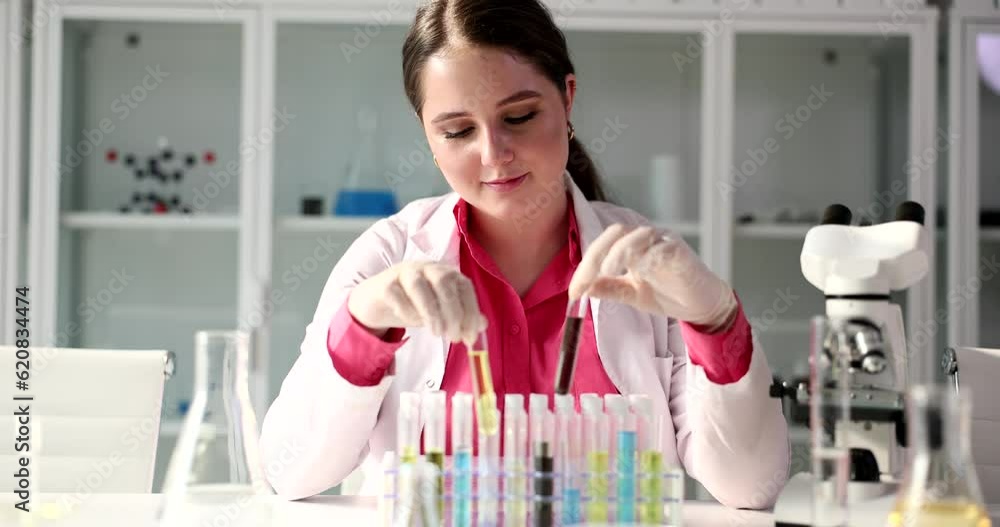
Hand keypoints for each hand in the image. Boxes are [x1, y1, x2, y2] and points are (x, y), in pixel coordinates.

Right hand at [348, 261, 486, 342]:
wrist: (377, 301)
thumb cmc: (414, 304)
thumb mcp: (440, 311)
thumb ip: (462, 315)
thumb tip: (483, 325)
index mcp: (445, 273)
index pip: (464, 286)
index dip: (471, 311)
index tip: (471, 336)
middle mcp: (427, 268)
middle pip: (443, 282)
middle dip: (453, 312)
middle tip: (454, 337)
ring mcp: (404, 272)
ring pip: (419, 285)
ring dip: (431, 311)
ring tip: (437, 333)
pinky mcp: (385, 283)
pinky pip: (397, 295)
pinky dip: (407, 311)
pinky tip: (412, 323)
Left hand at [569, 224, 737, 330]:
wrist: (701, 304)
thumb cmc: (668, 294)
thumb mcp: (630, 294)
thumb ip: (608, 288)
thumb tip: (581, 289)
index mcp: (630, 247)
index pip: (602, 246)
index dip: (585, 266)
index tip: (574, 291)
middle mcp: (645, 240)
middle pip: (616, 233)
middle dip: (597, 254)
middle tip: (584, 280)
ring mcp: (664, 243)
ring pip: (638, 235)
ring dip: (620, 251)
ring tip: (608, 271)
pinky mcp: (681, 252)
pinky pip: (664, 248)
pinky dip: (649, 257)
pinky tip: (640, 270)